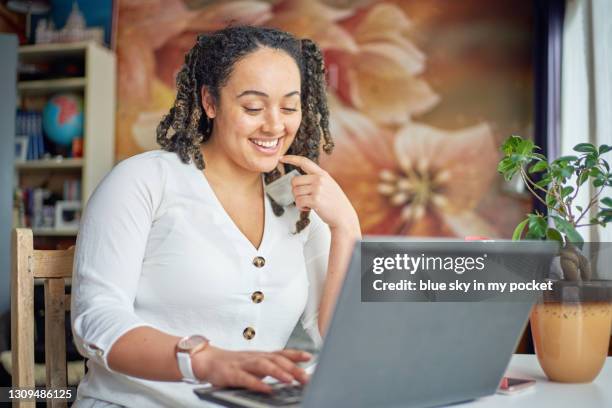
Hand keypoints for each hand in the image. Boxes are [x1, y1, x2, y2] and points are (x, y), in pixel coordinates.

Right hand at [192, 346, 311, 392]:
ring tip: (290, 380)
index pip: (281, 353)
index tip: (309, 357)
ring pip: (263, 365)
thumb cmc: (233, 364)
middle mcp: (254, 357)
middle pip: (276, 359)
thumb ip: (269, 368)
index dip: (295, 354)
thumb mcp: (254, 364)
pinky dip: (257, 384)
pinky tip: (266, 389)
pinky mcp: (231, 374)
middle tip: (305, 377)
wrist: (207, 360)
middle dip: (292, 367)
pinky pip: (246, 379)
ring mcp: (243, 364)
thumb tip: (290, 375)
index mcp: (260, 355)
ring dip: (278, 372)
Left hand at [279, 155, 359, 232]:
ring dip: (299, 201)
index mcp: (322, 174)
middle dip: (296, 191)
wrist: (344, 216)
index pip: (304, 162)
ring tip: (309, 204)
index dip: (291, 158)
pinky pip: (298, 202)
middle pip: (294, 181)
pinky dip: (300, 207)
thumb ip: (316, 179)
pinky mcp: (315, 200)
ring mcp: (318, 189)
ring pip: (295, 192)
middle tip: (305, 198)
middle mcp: (319, 179)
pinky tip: (309, 208)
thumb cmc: (334, 202)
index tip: (281, 158)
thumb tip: (297, 181)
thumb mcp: (328, 185)